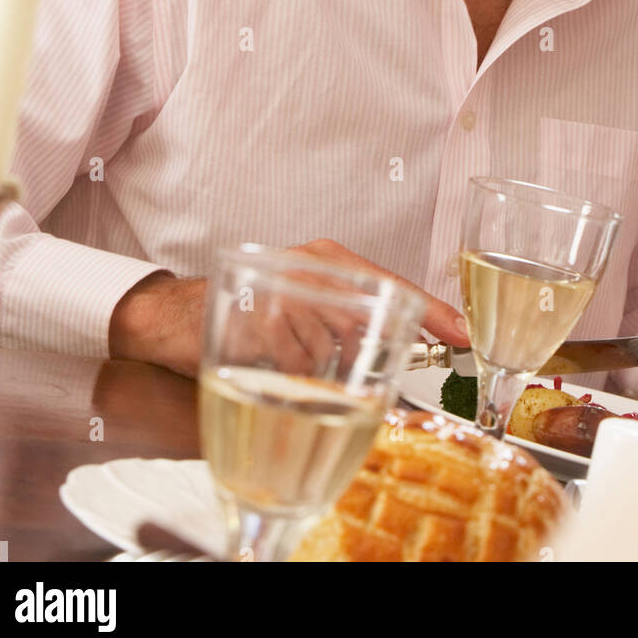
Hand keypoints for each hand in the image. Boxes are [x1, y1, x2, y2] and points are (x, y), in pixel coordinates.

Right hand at [108, 241, 468, 378]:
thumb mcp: (303, 309)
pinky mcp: (256, 318)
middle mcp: (310, 266)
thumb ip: (349, 321)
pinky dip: (286, 377)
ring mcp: (282, 289)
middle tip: (357, 377)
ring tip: (284, 364)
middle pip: (364, 319)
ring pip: (327, 350)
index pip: (395, 284)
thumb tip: (401, 348)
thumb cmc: (247, 315)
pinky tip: (266, 366)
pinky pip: (295, 366)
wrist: (173, 317)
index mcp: (328, 260)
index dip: (434, 312)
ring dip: (314, 372)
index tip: (464, 336)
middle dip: (367, 354)